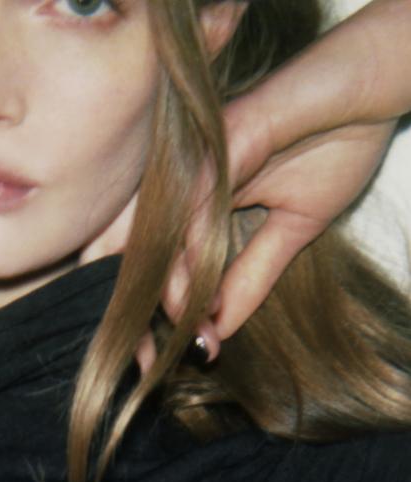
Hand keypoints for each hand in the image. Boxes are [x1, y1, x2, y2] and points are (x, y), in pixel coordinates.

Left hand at [81, 0, 410, 360]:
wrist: (366, 95)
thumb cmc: (332, 146)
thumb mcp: (291, 233)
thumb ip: (250, 279)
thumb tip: (219, 330)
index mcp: (197, 202)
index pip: (156, 262)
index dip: (148, 311)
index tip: (158, 360)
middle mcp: (186, 183)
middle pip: (139, 252)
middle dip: (138, 314)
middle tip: (150, 363)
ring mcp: (197, 164)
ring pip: (159, 237)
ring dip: (167, 295)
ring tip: (184, 336)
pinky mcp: (217, 148)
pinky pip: (193, 210)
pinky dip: (189, 257)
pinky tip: (191, 297)